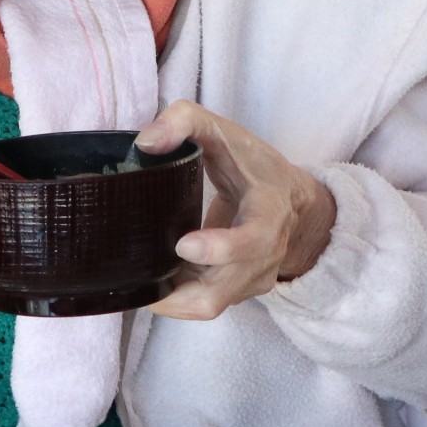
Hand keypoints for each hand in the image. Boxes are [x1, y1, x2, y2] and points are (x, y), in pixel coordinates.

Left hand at [136, 101, 336, 320]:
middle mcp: (267, 254)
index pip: (254, 239)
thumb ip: (184, 121)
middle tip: (140, 278)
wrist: (287, 198)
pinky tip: (153, 280)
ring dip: (171, 299)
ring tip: (138, 279)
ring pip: (209, 305)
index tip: (182, 245)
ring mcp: (254, 278)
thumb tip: (144, 143)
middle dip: (181, 292)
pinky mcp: (239, 291)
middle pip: (224, 290)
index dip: (221, 248)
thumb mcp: (222, 130)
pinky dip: (175, 298)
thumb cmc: (250, 163)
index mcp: (269, 212)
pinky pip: (203, 304)